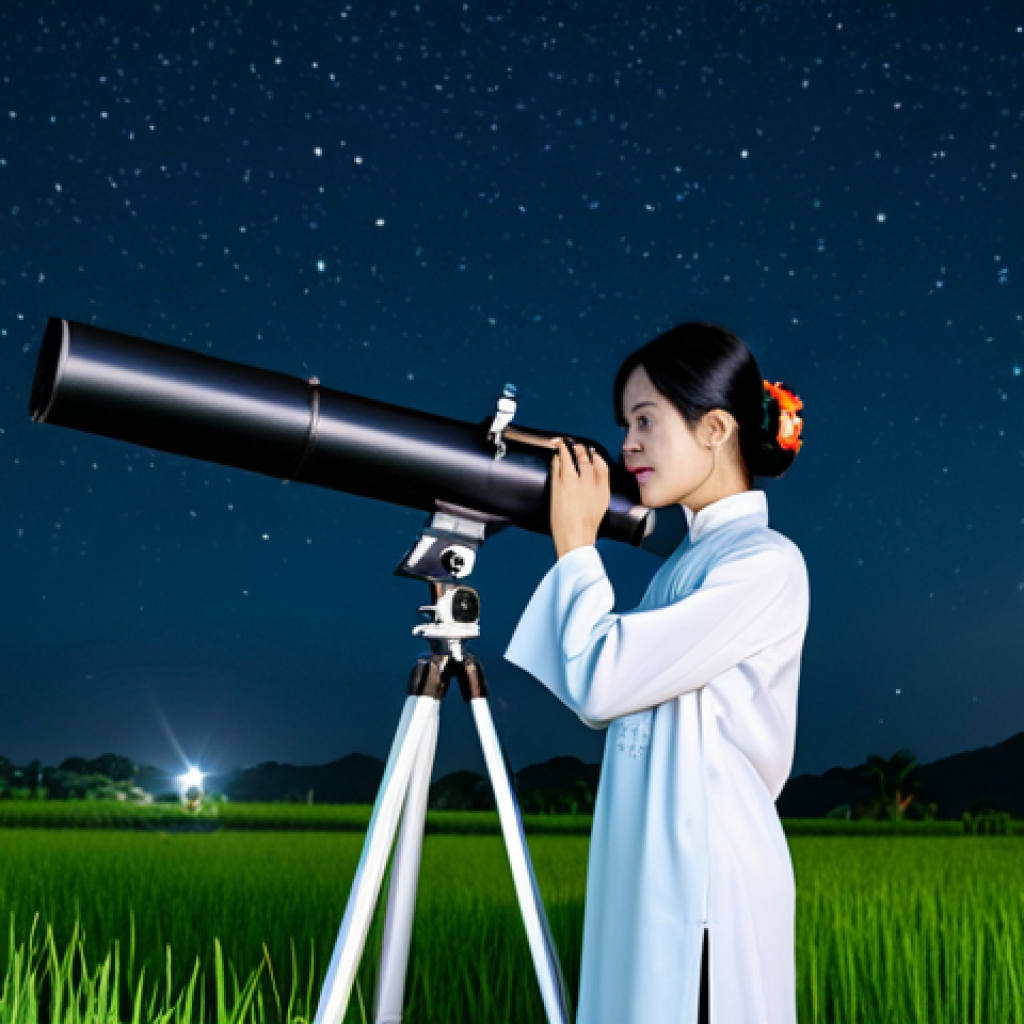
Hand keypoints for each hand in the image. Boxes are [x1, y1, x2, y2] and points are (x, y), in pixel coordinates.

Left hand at [550, 438, 610, 559]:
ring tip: (563, 445)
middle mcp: (589, 482)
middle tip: (577, 445)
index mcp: (603, 489)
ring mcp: (573, 482)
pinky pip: (557, 466)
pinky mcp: (560, 485)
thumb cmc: (586, 527)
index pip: (602, 466)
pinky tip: (554, 458)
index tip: (593, 453)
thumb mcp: (600, 507)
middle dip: (581, 450)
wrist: (575, 536)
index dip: (597, 457)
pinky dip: (556, 460)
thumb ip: (598, 492)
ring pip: (570, 459)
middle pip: (585, 459)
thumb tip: (592, 483)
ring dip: (566, 450)